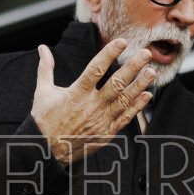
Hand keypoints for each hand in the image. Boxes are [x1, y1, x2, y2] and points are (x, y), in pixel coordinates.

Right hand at [31, 39, 154, 165]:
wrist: (48, 152)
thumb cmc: (44, 121)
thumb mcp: (42, 93)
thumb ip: (45, 69)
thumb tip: (42, 48)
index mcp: (76, 94)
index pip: (95, 70)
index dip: (109, 54)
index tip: (121, 42)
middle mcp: (91, 107)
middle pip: (116, 84)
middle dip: (133, 67)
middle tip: (146, 53)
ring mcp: (101, 121)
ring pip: (125, 100)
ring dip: (140, 85)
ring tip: (151, 71)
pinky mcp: (106, 133)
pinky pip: (125, 118)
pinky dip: (137, 107)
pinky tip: (147, 95)